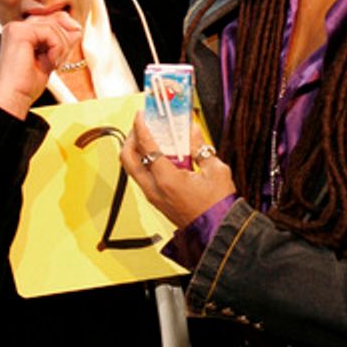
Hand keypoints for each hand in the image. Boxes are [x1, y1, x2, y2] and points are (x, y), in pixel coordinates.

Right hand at [0, 12, 83, 117]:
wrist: (14, 98)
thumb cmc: (27, 85)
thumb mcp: (49, 58)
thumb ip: (60, 42)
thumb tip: (76, 28)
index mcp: (20, 33)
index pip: (48, 19)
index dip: (64, 31)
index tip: (67, 49)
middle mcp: (15, 27)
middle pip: (52, 18)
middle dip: (65, 38)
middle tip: (61, 59)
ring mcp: (16, 28)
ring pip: (53, 25)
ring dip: (61, 46)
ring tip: (54, 63)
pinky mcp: (19, 32)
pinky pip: (49, 31)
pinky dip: (56, 48)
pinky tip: (50, 62)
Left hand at [120, 115, 235, 229]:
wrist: (218, 232)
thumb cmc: (218, 205)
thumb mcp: (215, 170)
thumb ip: (200, 147)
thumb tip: (192, 130)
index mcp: (167, 180)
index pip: (146, 147)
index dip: (141, 127)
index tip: (141, 114)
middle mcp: (154, 189)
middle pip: (128, 158)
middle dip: (131, 138)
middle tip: (142, 125)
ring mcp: (153, 197)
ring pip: (133, 169)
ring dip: (137, 150)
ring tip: (150, 137)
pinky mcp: (157, 201)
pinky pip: (144, 177)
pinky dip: (146, 162)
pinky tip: (161, 154)